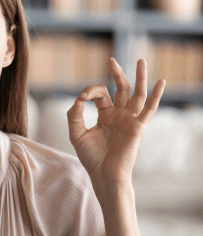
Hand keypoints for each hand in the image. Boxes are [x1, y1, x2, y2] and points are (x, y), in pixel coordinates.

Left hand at [66, 58, 165, 185]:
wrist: (104, 175)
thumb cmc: (90, 157)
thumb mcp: (76, 133)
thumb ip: (74, 115)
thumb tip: (79, 98)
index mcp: (104, 115)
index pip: (99, 94)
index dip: (90, 91)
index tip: (82, 98)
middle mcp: (119, 115)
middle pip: (121, 89)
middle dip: (116, 74)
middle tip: (111, 60)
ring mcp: (129, 120)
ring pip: (137, 94)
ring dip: (139, 77)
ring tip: (141, 60)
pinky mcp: (138, 127)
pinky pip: (149, 109)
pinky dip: (156, 95)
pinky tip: (161, 81)